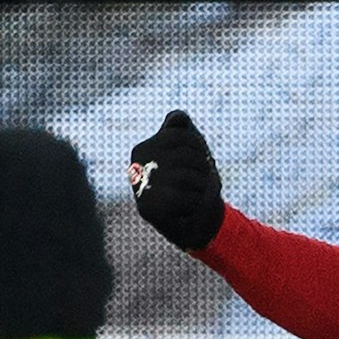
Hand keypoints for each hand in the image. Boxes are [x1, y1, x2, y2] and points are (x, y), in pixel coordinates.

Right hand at [127, 109, 226, 250]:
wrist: (192, 221)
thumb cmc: (192, 179)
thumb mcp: (190, 148)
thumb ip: (181, 128)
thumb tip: (178, 117)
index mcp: (144, 149)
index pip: (180, 135)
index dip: (198, 147)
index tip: (200, 159)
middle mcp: (136, 166)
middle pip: (186, 156)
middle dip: (202, 169)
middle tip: (200, 181)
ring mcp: (140, 188)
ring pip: (187, 178)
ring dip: (201, 187)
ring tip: (195, 193)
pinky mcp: (148, 209)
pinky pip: (185, 199)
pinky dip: (196, 203)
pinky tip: (189, 207)